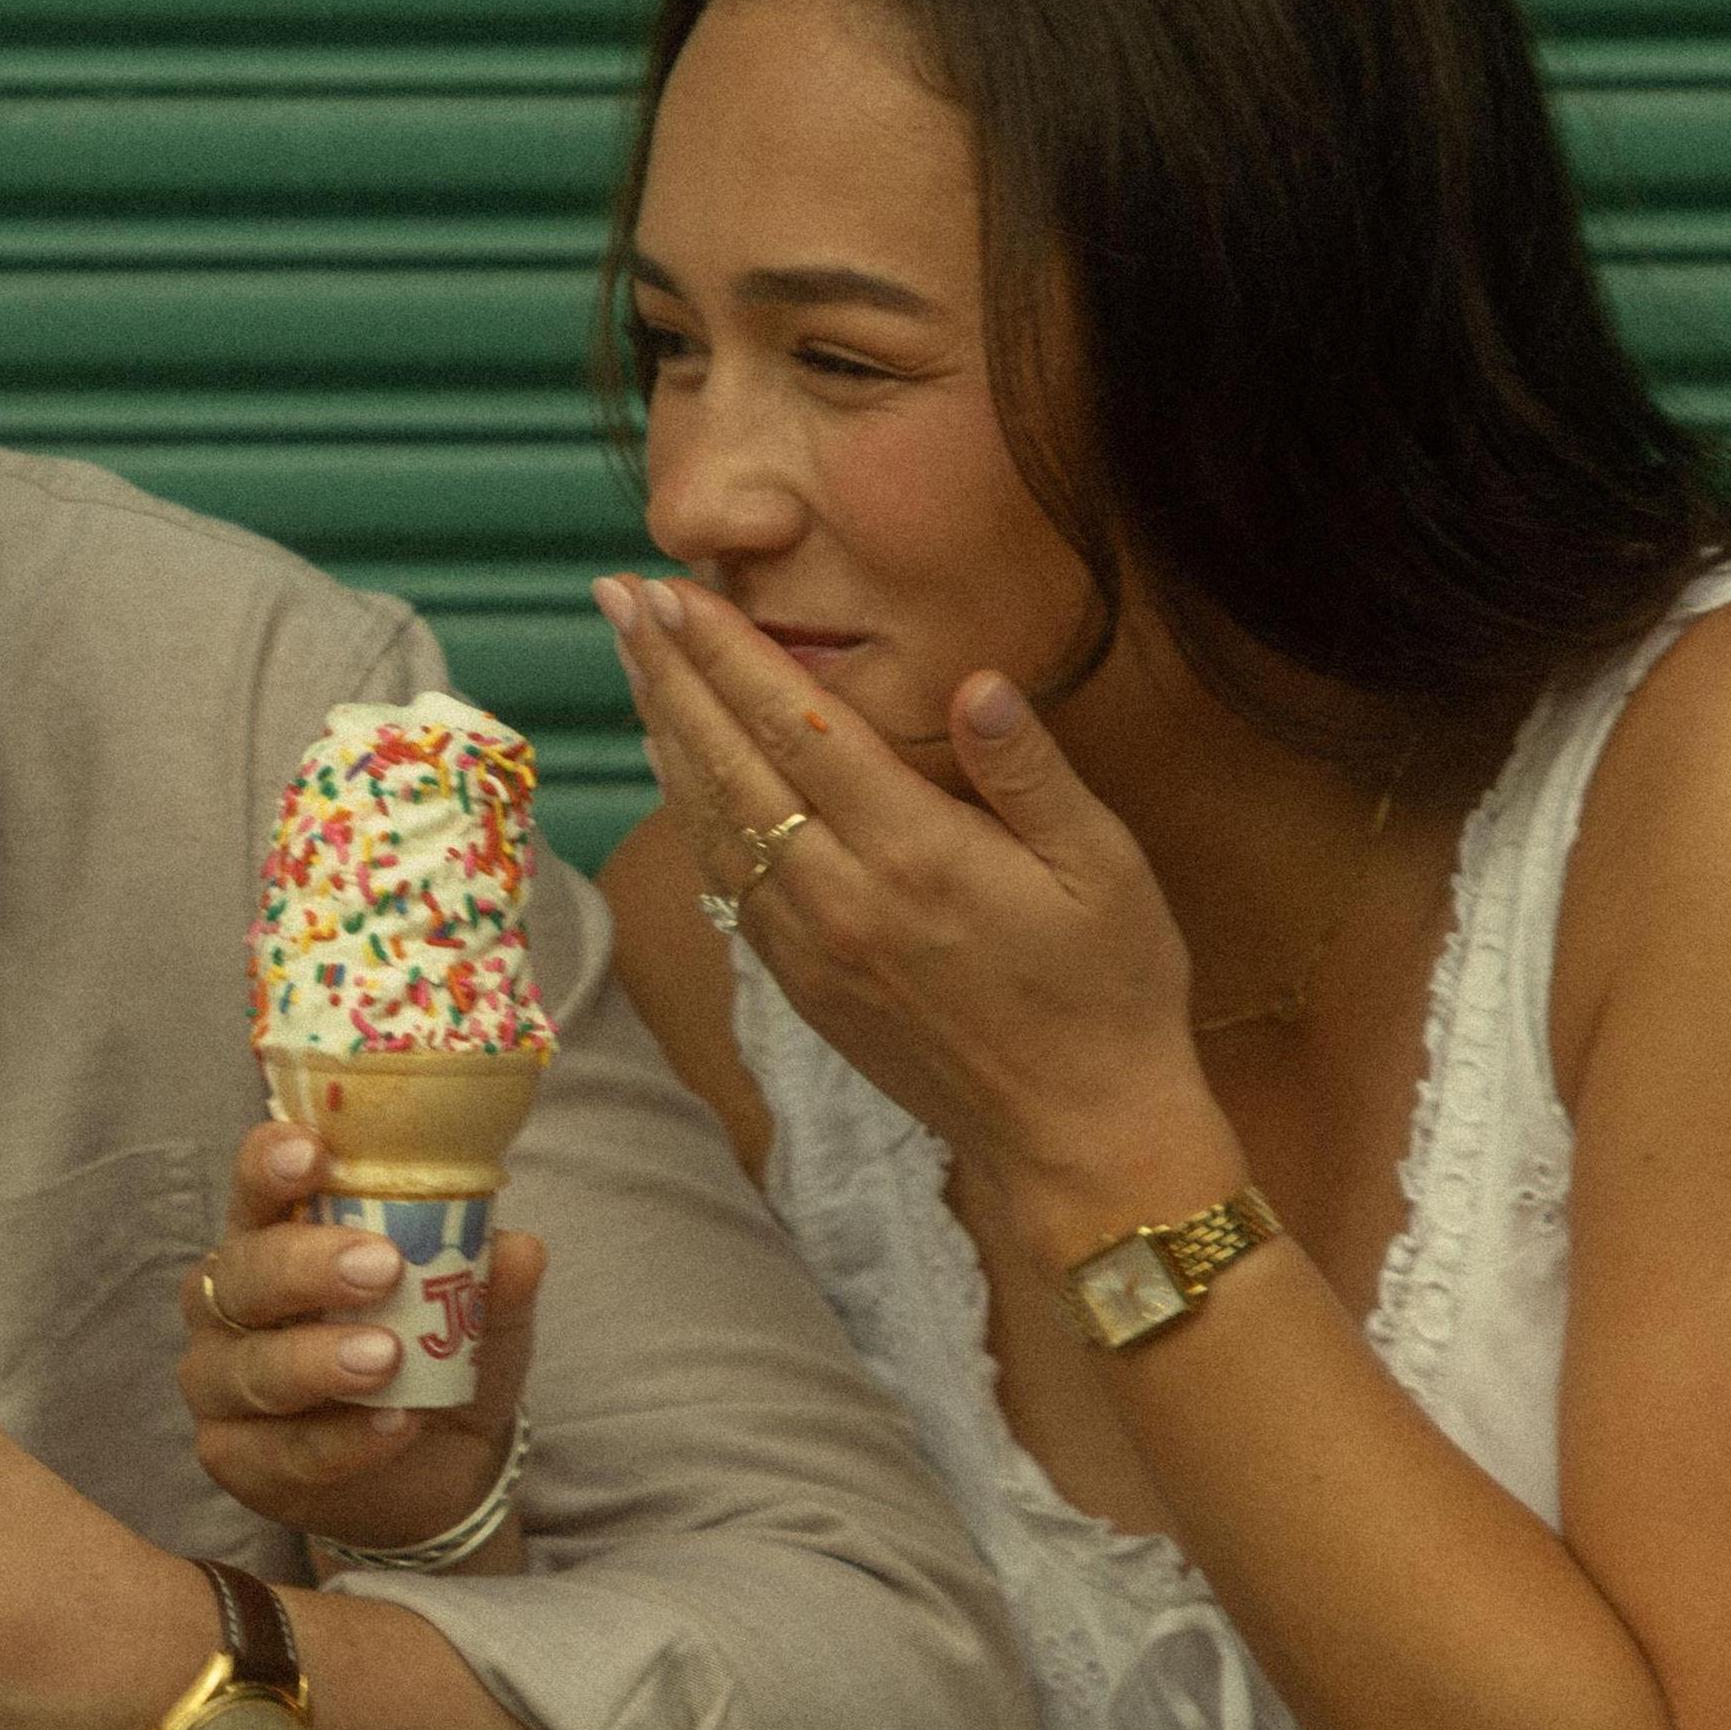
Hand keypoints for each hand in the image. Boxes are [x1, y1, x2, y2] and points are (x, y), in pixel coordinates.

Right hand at [178, 1120, 541, 1564]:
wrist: (436, 1466)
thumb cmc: (435, 1357)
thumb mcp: (480, 1315)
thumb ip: (492, 1282)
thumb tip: (517, 1249)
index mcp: (277, 1236)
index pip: (256, 1185)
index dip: (271, 1164)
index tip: (314, 1154)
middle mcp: (232, 1302)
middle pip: (243, 1272)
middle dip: (306, 1266)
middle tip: (379, 1268)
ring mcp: (221, 1381)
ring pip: (250, 1366)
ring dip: (318, 1360)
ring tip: (387, 1358)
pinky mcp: (234, 1457)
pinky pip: (279, 1448)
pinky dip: (342, 1439)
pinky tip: (395, 1425)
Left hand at [599, 572, 1226, 1241]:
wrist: (1076, 1135)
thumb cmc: (1110, 992)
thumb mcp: (1102, 868)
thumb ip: (1031, 770)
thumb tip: (977, 682)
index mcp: (916, 853)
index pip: (799, 727)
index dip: (730, 654)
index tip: (676, 594)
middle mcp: (842, 897)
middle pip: (729, 766)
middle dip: (670, 676)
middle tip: (620, 600)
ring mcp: (811, 947)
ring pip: (712, 825)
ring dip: (668, 739)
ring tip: (635, 666)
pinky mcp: (802, 986)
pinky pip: (726, 882)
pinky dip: (693, 815)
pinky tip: (680, 773)